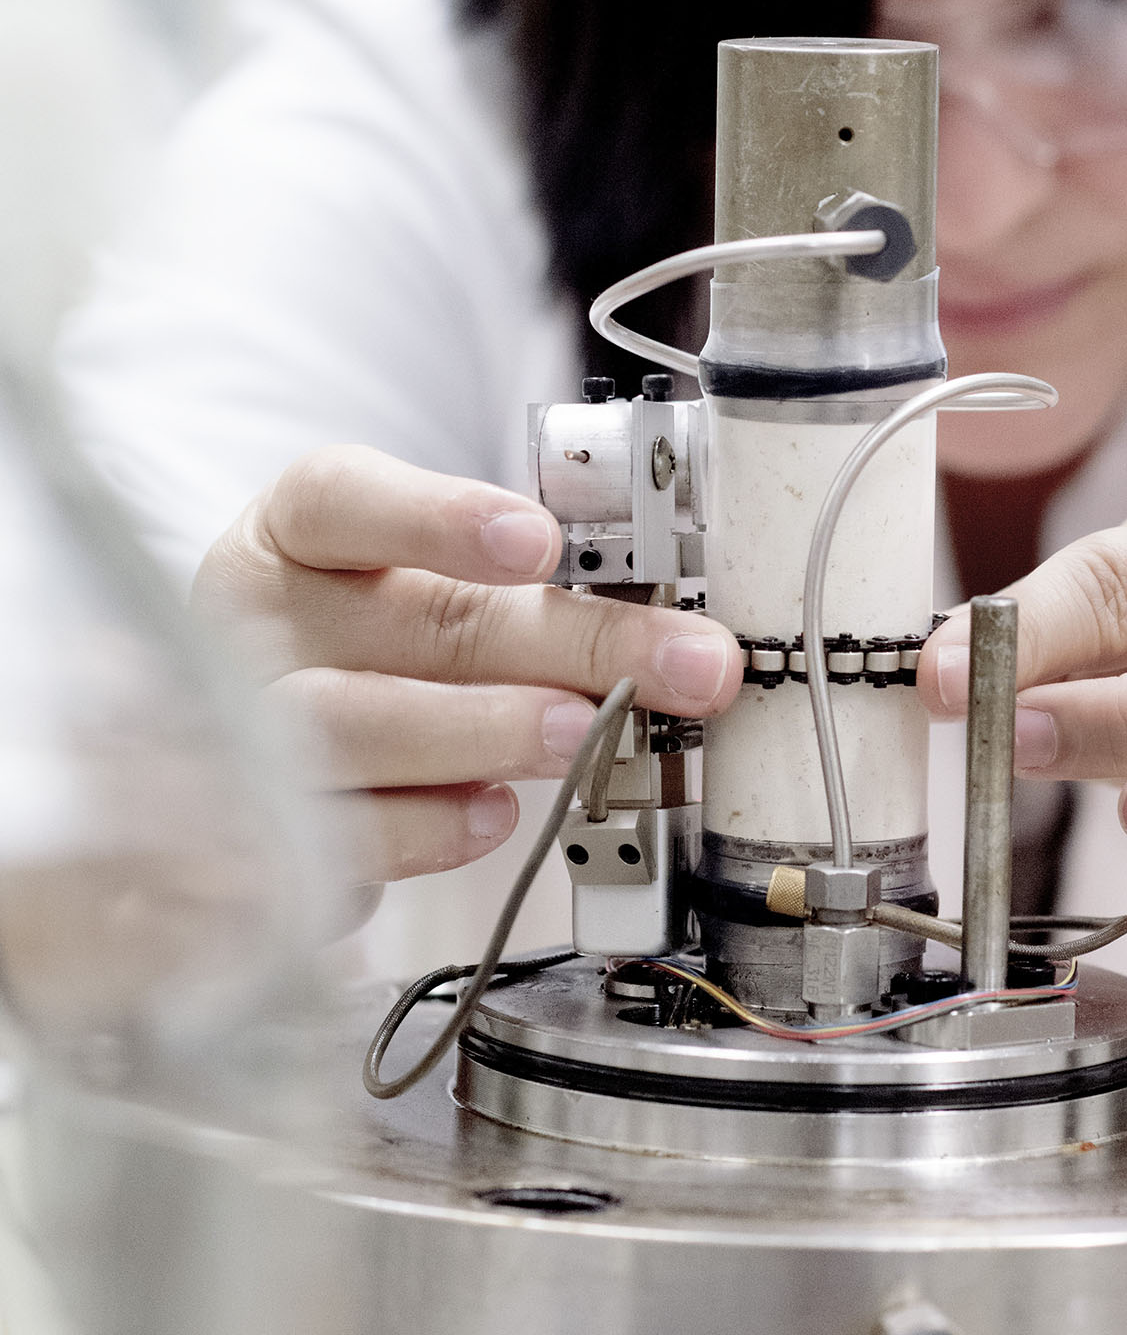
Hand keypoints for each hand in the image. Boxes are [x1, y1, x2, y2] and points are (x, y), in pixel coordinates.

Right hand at [193, 445, 740, 902]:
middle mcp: (257, 621)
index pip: (346, 500)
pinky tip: (494, 817)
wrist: (256, 738)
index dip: (440, 518)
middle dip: (563, 644)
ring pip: (358, 726)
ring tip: (585, 736)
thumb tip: (679, 643)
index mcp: (295, 530)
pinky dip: (424, 829)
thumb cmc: (372, 639)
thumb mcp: (429, 583)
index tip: (542, 542)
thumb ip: (529, 594)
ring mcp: (239, 727)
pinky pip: (338, 835)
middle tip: (675, 667)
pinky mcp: (252, 831)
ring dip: (488, 731)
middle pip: (412, 622)